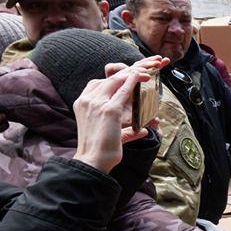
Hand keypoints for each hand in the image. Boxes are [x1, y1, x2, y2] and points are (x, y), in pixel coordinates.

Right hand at [73, 58, 167, 172]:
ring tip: (148, 69)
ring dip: (134, 73)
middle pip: (109, 78)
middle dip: (127, 71)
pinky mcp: (109, 110)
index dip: (116, 77)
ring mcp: (97, 103)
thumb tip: (143, 130)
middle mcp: (87, 100)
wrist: (92, 162)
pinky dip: (134, 81)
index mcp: (83, 103)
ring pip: (117, 80)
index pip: (100, 83)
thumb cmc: (100, 152)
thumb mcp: (112, 135)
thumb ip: (127, 131)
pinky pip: (123, 90)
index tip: (131, 76)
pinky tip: (144, 76)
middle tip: (144, 68)